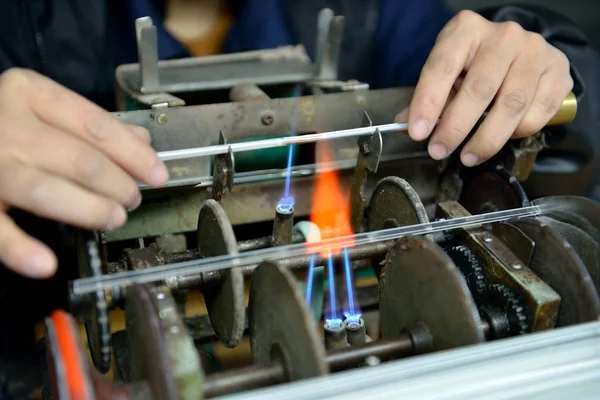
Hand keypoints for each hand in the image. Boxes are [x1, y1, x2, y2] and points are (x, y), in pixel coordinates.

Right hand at [0, 68, 168, 277]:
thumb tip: (140, 142)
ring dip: (90, 210)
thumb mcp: (38, 106)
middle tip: (133, 200)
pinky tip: (46, 263)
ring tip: (114, 218)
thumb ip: (87, 123)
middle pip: (81, 160)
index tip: (158, 174)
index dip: (135, 155)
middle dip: (119, 185)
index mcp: (28, 93)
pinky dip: (21, 249)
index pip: (97, 125)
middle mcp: (6, 123)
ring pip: (49, 191)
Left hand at [397, 10, 572, 166]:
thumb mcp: (447, 72)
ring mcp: (535, 51)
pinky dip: (519, 132)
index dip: (428, 103)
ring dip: (486, 139)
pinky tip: (503, 137)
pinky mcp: (558, 70)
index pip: (442, 67)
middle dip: (455, 128)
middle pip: (479, 89)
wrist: (520, 49)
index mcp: (466, 30)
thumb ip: (430, 97)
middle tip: (439, 151)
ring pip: (511, 104)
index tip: (417, 133)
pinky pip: (538, 112)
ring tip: (468, 156)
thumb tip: (406, 125)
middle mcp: (503, 36)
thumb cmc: (475, 63)